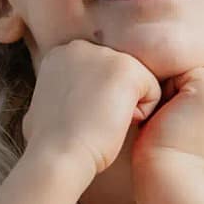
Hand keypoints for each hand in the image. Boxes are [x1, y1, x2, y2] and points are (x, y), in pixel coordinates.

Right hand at [22, 39, 162, 180]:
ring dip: (126, 108)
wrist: (57, 156)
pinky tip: (117, 123)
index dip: (95, 102)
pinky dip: (142, 114)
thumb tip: (78, 96)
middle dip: (112, 102)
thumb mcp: (50, 105)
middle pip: (118, 76)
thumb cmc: (52, 143)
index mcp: (61, 54)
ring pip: (137, 82)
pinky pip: (153, 91)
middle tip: (90, 123)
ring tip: (102, 123)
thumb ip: (67, 89)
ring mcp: (104, 54)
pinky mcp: (128, 68)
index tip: (78, 118)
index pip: (99, 74)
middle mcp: (81, 47)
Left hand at [131, 66, 203, 181]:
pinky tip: (170, 117)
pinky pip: (182, 73)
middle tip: (178, 131)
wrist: (173, 181)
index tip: (186, 137)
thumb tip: (194, 99)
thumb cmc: (178, 166)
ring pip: (193, 74)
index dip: (190, 108)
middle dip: (184, 98)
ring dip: (175, 94)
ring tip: (174, 125)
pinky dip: (166, 92)